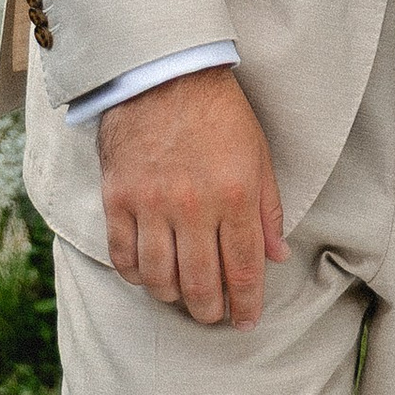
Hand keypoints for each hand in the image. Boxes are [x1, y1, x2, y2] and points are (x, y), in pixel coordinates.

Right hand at [98, 67, 285, 326]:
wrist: (164, 74)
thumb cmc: (219, 113)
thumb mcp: (259, 156)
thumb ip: (268, 210)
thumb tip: (276, 256)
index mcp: (234, 196)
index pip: (242, 269)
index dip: (246, 303)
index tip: (246, 321)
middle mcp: (193, 207)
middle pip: (200, 282)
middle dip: (210, 310)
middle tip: (214, 316)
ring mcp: (151, 204)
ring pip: (159, 277)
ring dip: (173, 297)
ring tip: (182, 299)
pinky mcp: (117, 198)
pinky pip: (123, 255)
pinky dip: (135, 275)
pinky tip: (147, 277)